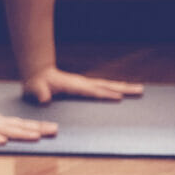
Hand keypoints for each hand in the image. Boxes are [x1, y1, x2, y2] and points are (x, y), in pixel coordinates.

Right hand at [0, 101, 57, 144]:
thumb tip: (3, 139)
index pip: (18, 124)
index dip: (35, 126)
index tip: (52, 129)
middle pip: (17, 126)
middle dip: (36, 128)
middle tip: (55, 131)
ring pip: (3, 129)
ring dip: (20, 133)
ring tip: (36, 137)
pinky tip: (2, 142)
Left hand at [23, 67, 143, 103]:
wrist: (37, 74)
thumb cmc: (36, 84)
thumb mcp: (35, 89)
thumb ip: (39, 94)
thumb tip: (43, 99)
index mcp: (73, 86)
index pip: (91, 91)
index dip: (104, 94)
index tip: (119, 97)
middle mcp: (82, 83)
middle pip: (106, 86)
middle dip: (123, 88)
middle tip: (140, 90)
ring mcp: (84, 83)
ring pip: (107, 85)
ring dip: (123, 87)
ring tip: (139, 89)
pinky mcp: (85, 85)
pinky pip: (103, 87)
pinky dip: (115, 88)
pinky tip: (124, 90)